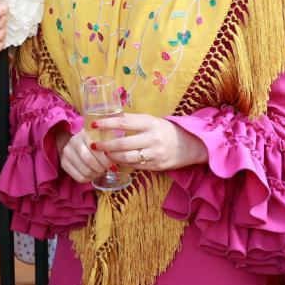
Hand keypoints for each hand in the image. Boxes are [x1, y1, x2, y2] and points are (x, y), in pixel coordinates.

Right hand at [53, 126, 113, 183]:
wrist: (71, 141)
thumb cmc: (92, 140)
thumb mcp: (100, 136)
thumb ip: (109, 143)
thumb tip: (120, 156)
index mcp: (84, 133)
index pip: (96, 150)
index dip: (106, 160)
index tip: (114, 165)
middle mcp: (73, 142)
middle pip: (89, 160)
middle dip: (102, 168)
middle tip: (108, 170)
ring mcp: (66, 153)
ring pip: (85, 171)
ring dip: (97, 175)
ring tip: (101, 172)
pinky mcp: (64, 163)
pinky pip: (79, 178)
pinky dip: (89, 179)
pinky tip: (94, 175)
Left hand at [93, 113, 207, 171]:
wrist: (190, 145)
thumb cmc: (165, 130)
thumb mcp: (151, 120)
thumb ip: (133, 120)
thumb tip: (110, 117)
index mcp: (150, 123)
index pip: (124, 122)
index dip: (107, 124)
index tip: (94, 125)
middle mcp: (153, 138)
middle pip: (123, 144)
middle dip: (105, 145)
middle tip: (94, 145)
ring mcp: (155, 154)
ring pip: (127, 158)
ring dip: (112, 157)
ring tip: (104, 154)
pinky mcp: (157, 166)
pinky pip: (136, 166)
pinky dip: (124, 163)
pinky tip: (117, 160)